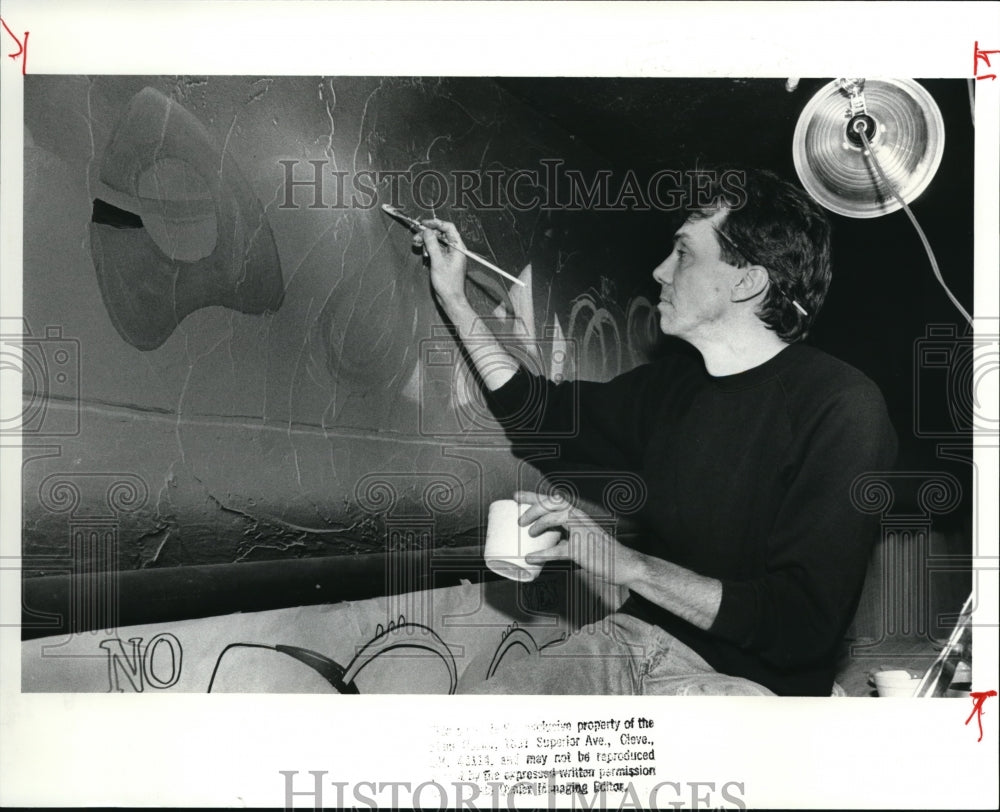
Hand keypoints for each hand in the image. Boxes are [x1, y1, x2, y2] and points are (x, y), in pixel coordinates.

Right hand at [414, 218, 467, 303]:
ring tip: (416, 243)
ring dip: (426, 241)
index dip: (436, 223)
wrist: (450, 298)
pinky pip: (436, 250)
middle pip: (441, 234)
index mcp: (458, 247)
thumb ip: (432, 244)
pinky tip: (423, 252)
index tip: (424, 224)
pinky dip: (428, 249)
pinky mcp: (445, 261)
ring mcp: (450, 255)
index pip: (448, 228)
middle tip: (416, 236)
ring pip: (437, 242)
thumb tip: (427, 231)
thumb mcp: (438, 261)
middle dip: (428, 233)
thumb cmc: (448, 283)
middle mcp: (455, 249)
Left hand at [513, 490, 644, 586]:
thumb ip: (564, 539)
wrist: (623, 564)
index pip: (553, 500)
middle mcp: (580, 519)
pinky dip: (543, 553)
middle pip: (553, 504)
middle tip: (519, 519)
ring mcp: (582, 532)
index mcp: (577, 515)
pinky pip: (559, 550)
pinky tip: (531, 557)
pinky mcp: (581, 550)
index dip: (533, 496)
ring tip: (528, 532)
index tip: (516, 496)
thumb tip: (541, 548)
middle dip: (533, 507)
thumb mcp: (580, 540)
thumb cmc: (601, 552)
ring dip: (540, 523)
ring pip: (557, 518)